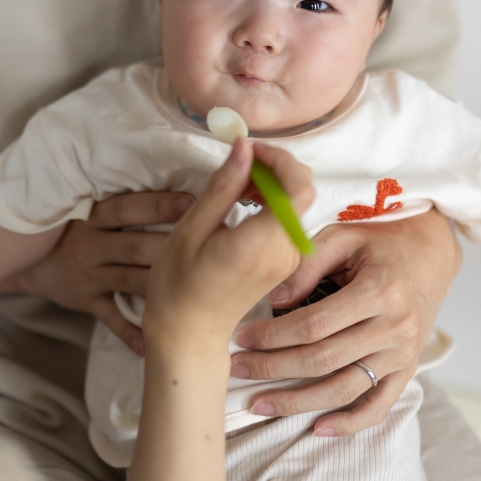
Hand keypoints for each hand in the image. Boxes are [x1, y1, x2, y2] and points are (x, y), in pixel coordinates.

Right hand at [0, 190, 193, 355]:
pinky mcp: (86, 302)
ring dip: (160, 284)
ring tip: (193, 287)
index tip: (191, 202)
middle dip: (169, 246)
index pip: (127, 208)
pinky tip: (152, 342)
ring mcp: (88, 276)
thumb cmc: (68, 230)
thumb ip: (119, 204)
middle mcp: (89, 245)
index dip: (158, 204)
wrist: (25, 262)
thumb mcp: (83, 209)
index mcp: (91, 217)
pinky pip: (110, 320)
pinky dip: (130, 333)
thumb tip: (171, 190)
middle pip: (134, 246)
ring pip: (129, 280)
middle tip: (204, 245)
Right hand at [144, 141, 315, 346]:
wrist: (189, 334)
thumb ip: (223, 187)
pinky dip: (271, 201)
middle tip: (238, 162)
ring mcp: (288, 259)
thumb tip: (244, 146)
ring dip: (271, 182)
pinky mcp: (286, 262)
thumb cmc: (178, 285)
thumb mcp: (191, 229)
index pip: (298, 187)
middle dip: (274, 165)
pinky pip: (288, 218)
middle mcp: (283, 252)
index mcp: (260, 244)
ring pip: (296, 201)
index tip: (249, 150)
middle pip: (301, 190)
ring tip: (234, 184)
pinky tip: (242, 203)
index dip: (280, 158)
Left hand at [228, 210, 460, 436]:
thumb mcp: (343, 237)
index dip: (273, 336)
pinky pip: (379, 406)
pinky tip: (317, 429)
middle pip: (323, 360)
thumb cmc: (380, 241)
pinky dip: (349, 424)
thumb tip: (273, 300)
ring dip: (298, 402)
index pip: (315, 324)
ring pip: (344, 389)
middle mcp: (395, 327)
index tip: (241, 338)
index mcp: (379, 290)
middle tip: (237, 370)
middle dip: (274, 368)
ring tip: (260, 405)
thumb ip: (306, 264)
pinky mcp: (407, 370)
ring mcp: (403, 354)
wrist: (431, 253)